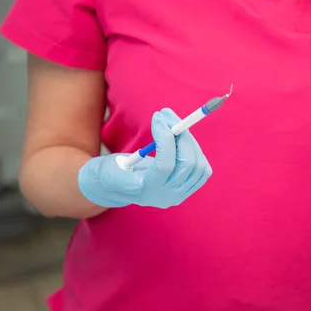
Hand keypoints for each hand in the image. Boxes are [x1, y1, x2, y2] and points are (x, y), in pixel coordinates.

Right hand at [78, 108, 211, 208]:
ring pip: (198, 165)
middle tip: (167, 115)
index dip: (165, 138)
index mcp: (147, 192)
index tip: (158, 117)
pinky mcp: (188, 188)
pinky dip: (195, 150)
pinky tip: (180, 139)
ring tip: (172, 124)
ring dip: (189, 140)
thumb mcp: (108, 175)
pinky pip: (202, 169)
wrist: (116, 186)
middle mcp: (167, 196)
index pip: (165, 164)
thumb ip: (121, 178)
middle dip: (181, 135)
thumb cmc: (110, 174)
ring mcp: (180, 193)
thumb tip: (138, 182)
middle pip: (187, 164)